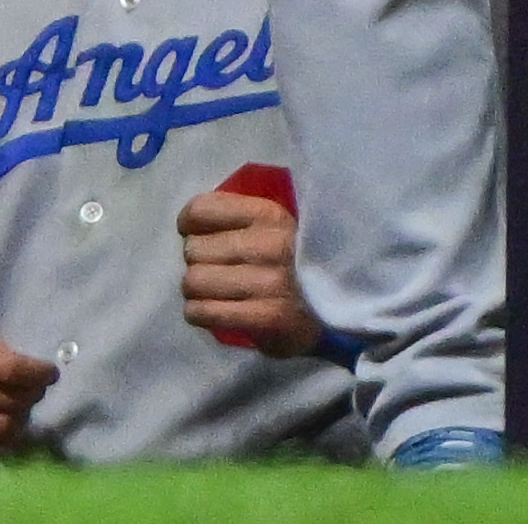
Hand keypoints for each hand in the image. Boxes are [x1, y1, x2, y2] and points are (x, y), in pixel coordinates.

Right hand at [0, 326, 54, 458]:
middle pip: (7, 403)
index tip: (50, 374)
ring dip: (18, 422)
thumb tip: (39, 377)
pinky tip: (1, 432)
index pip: (7, 369)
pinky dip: (1, 444)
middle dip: (29, 398)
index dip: (36, 373)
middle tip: (33, 394)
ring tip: (18, 413)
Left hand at [180, 188, 322, 353]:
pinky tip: (208, 312)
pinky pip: (205, 312)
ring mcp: (269, 283)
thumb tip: (189, 222)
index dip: (189, 225)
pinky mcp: (267, 317)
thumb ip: (237, 216)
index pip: (200, 211)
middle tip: (213, 271)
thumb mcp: (274, 225)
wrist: (338, 308)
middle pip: (193, 250)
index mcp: (269, 214)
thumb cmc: (295, 262)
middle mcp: (270, 245)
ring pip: (194, 281)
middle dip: (197, 262)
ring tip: (210, 293)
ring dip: (195, 291)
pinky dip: (198, 313)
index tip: (197, 235)